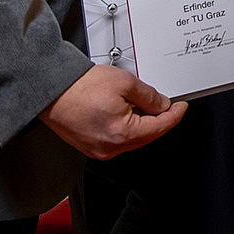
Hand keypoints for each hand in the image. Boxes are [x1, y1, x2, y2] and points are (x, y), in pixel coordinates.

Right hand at [39, 65, 186, 160]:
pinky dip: (127, 128)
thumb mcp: (125, 83)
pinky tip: (128, 113)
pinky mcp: (90, 146)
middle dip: (159, 121)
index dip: (174, 116)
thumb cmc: (80, 87)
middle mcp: (109, 148)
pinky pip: (117, 139)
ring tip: (145, 105)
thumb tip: (161, 105)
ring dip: (143, 124)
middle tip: (168, 105)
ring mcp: (98, 149)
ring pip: (132, 139)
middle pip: (146, 136)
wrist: (52, 89)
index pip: (158, 128)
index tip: (181, 107)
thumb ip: (149, 96)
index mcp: (121, 134)